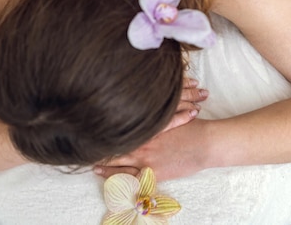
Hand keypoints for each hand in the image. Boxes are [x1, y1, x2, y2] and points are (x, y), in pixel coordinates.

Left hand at [94, 79, 208, 179]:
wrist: (204, 142)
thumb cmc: (190, 126)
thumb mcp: (170, 114)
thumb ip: (155, 114)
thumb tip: (146, 109)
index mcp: (144, 127)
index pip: (119, 129)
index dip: (106, 131)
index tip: (93, 130)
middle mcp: (141, 141)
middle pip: (115, 146)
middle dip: (100, 148)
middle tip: (87, 149)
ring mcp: (145, 157)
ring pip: (118, 162)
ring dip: (104, 165)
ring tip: (92, 166)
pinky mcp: (153, 172)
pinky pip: (130, 178)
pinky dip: (117, 179)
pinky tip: (109, 180)